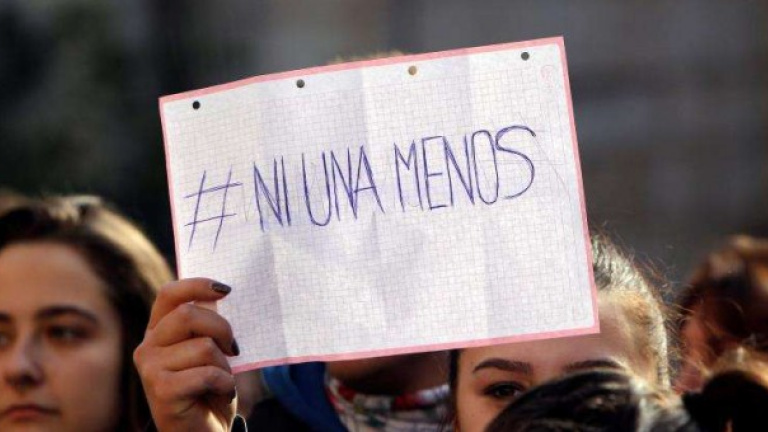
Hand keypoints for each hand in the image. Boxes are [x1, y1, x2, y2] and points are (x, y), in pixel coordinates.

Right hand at [134, 278, 239, 431]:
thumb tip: (220, 293)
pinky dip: (226, 384)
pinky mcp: (162, 391)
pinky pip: (208, 373)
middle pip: (189, 315)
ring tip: (221, 381)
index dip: (197, 285)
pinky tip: (222, 394)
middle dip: (222, 328)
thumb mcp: (210, 351)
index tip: (226, 289)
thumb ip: (208, 324)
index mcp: (158, 332)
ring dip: (225, 366)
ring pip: (204, 347)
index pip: (170, 294)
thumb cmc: (209, 390)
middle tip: (234, 348)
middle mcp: (148, 347)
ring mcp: (151, 369)